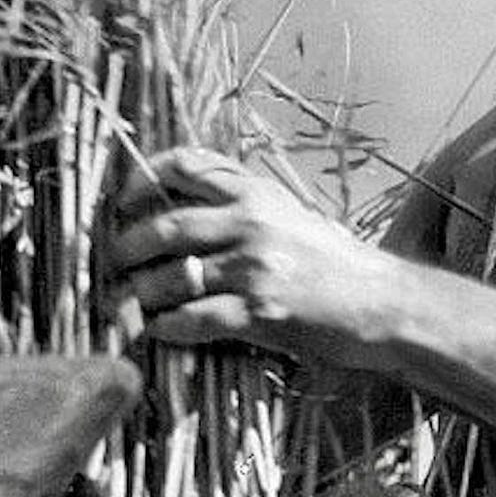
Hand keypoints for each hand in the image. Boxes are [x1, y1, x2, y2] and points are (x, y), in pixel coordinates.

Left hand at [105, 146, 373, 355]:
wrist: (384, 304)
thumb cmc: (337, 263)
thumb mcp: (292, 214)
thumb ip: (244, 203)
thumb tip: (187, 205)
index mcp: (257, 191)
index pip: (186, 164)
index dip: (143, 179)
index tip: (123, 200)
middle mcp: (251, 222)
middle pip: (164, 226)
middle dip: (125, 248)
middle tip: (111, 264)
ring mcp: (254, 267)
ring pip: (169, 278)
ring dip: (137, 295)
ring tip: (124, 305)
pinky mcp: (259, 312)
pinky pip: (191, 320)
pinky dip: (166, 328)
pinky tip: (158, 332)